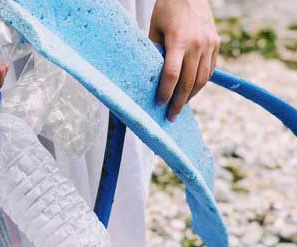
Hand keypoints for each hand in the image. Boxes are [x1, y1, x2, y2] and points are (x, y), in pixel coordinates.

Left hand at [149, 0, 219, 121]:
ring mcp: (209, 44)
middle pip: (188, 82)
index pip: (172, 74)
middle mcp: (197, 44)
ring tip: (180, 106)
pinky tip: (190, 92)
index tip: (159, 105)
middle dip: (179, 103)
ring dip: (191, 96)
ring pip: (202, 80)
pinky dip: (200, 84)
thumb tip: (149, 80)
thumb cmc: (166, 11)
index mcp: (178, 40)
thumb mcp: (154, 30)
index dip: (166, 92)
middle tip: (170, 117)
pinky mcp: (216, 44)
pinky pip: (209, 71)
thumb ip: (153, 54)